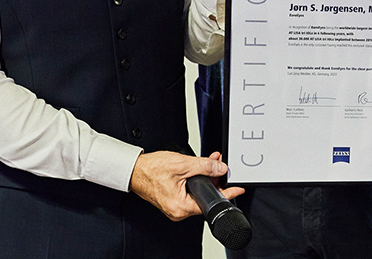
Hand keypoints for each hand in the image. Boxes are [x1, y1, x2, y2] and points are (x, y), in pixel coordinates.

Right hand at [130, 151, 244, 220]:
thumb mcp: (183, 164)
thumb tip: (220, 169)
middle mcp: (178, 210)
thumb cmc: (150, 170)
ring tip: (211, 161)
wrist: (133, 170)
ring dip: (206, 176)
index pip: (211, 202)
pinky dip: (196, 179)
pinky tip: (200, 167)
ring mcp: (175, 206)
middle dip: (215, 178)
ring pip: (198, 192)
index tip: (238, 189)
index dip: (227, 193)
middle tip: (220, 165)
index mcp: (181, 207)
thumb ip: (205, 166)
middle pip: (206, 196)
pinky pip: (190, 191)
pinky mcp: (173, 200)